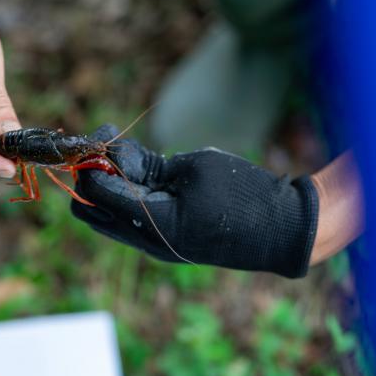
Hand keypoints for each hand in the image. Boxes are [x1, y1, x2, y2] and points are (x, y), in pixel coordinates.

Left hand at [71, 125, 318, 277]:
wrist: (285, 229)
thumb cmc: (244, 194)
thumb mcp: (193, 167)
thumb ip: (148, 165)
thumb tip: (116, 162)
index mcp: (153, 223)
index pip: (96, 194)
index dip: (91, 161)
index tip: (103, 132)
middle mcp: (147, 240)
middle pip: (90, 210)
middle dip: (92, 174)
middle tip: (110, 144)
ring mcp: (155, 242)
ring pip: (107, 213)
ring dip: (109, 182)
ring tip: (132, 152)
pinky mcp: (166, 236)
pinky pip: (130, 215)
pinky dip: (127, 191)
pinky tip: (143, 166)